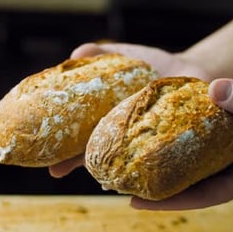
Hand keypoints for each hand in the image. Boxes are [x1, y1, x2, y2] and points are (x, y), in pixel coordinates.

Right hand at [49, 42, 209, 177]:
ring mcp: (138, 142)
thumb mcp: (127, 55)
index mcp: (103, 114)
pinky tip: (131, 178)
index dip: (56, 141)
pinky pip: (149, 161)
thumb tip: (76, 54)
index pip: (74, 131)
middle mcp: (117, 132)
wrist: (193, 73)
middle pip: (89, 150)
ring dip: (105, 170)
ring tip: (95, 176)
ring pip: (116, 161)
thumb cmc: (154, 66)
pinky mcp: (162, 148)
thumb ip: (101, 54)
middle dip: (71, 161)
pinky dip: (140, 169)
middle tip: (54, 169)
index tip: (39, 146)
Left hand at [131, 78, 232, 209]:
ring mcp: (231, 166)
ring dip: (166, 174)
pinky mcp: (230, 153)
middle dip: (158, 191)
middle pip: (190, 190)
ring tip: (134, 168)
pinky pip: (200, 158)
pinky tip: (162, 146)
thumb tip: (213, 88)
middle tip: (123, 185)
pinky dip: (180, 155)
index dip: (167, 201)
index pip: (199, 197)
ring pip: (193, 175)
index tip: (136, 202)